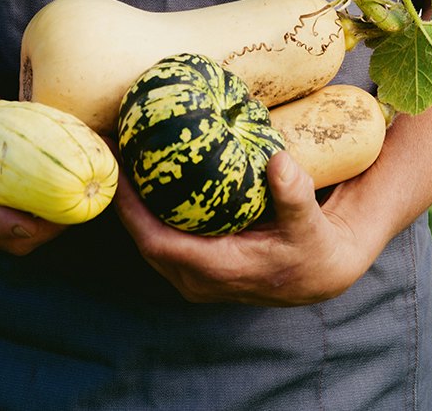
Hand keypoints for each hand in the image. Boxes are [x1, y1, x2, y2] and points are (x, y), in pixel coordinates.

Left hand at [116, 150, 377, 304]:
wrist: (320, 274)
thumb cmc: (313, 248)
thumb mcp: (309, 223)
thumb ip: (294, 194)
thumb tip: (279, 161)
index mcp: (217, 269)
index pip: (157, 243)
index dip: (132, 211)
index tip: (118, 173)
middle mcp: (197, 279)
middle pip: (143, 240)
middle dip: (124, 201)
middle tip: (112, 152)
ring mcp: (194, 276)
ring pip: (149, 240)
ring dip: (133, 205)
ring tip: (122, 160)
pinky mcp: (197, 267)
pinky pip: (162, 239)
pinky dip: (150, 212)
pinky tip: (149, 180)